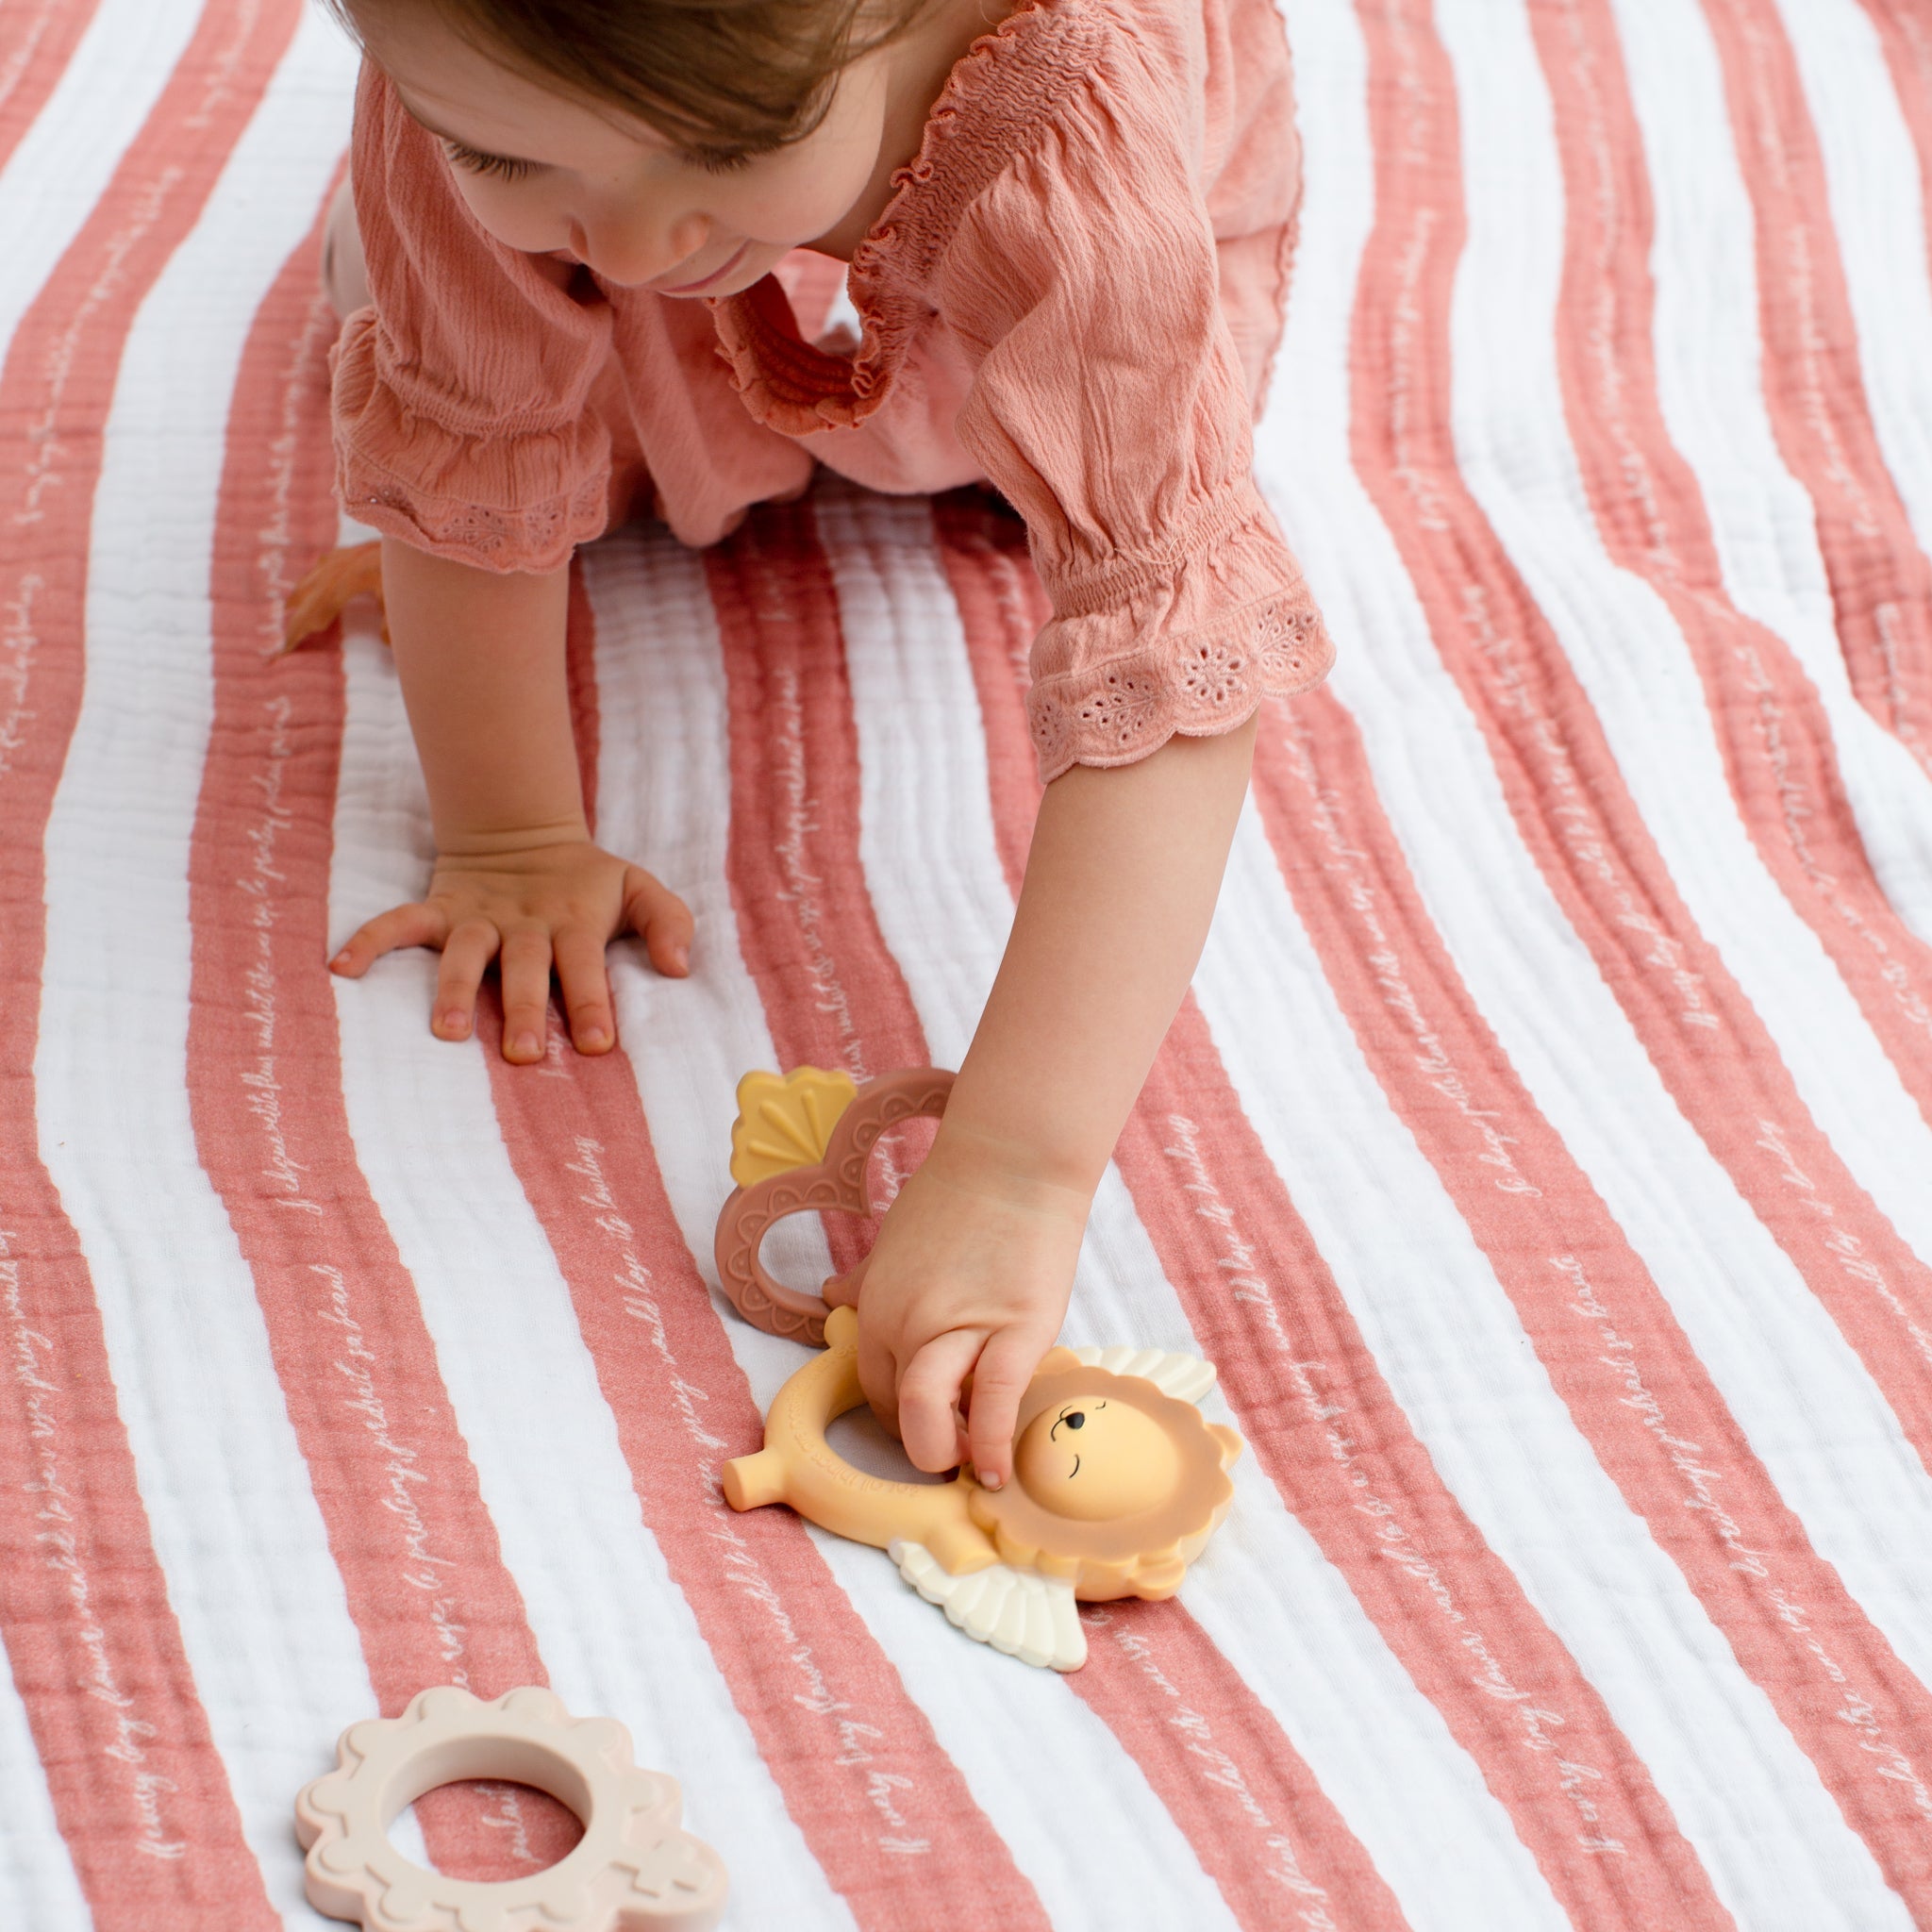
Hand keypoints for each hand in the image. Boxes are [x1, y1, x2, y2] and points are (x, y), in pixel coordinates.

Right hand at [329, 837, 692, 1060]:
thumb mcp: (636, 888)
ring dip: (452, 989)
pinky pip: (398, 922)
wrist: (523, 832)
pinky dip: (370, 941)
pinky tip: (342, 969)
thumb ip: (667, 921)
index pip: (585, 965)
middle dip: (525, 1008)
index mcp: (573, 922)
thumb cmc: (588, 880)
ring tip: (445, 1033)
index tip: (598, 1045)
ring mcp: (477, 917)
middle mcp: (523, 923)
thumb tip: (680, 966)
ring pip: (463, 953)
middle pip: (524, 966)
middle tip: (525, 1054)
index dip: (592, 1002)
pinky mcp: (439, 909)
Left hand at [828, 1126, 1087, 1488]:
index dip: (899, 1416)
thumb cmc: (956, 1193)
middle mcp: (908, 1324)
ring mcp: (959, 1329)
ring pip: (928, 1416)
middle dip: (920, 1441)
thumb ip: (866, 1278)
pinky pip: (994, 1404)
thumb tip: (833, 1295)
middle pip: (896, 1411)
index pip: (874, 1387)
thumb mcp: (895, 1238)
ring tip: (969, 1463)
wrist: (1012, 1161)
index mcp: (878, 1305)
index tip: (926, 1424)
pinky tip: (999, 1472)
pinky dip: (993, 1447)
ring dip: (942, 1452)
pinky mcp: (1017, 1331)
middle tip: (949, 1450)